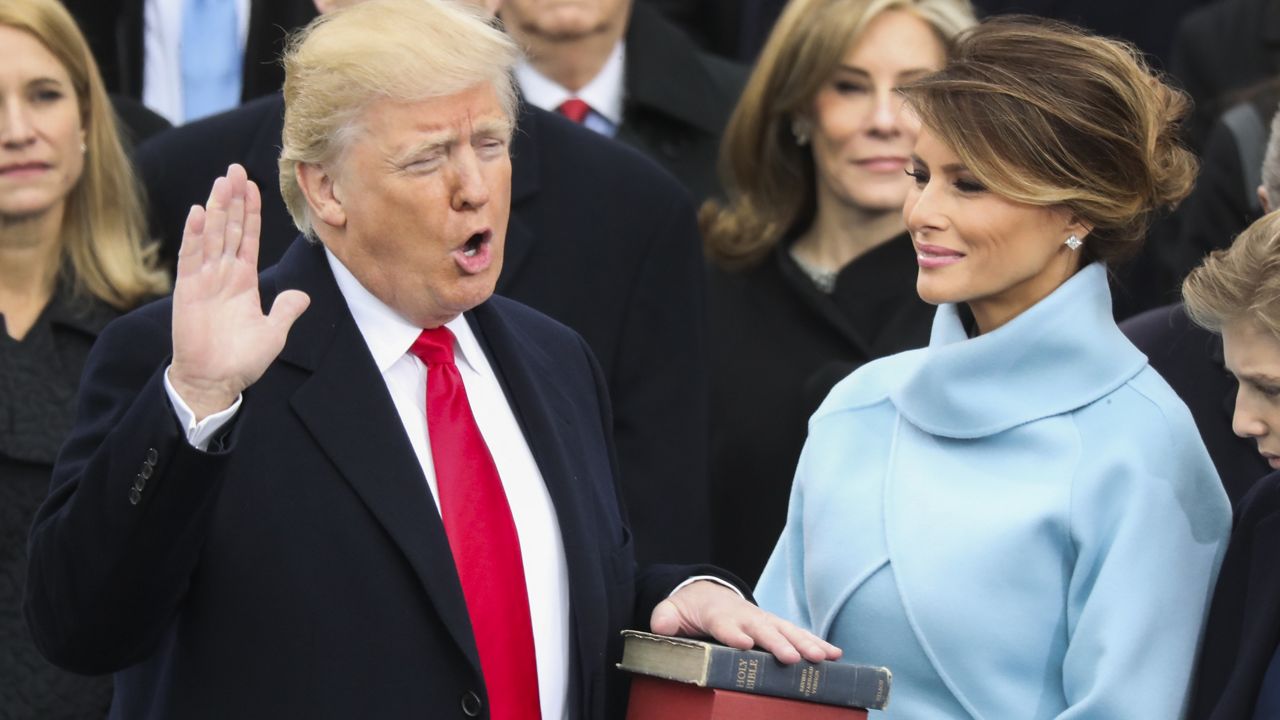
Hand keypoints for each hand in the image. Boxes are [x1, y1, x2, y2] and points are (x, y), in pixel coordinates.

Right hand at [170, 164, 309, 419]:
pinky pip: (192, 258)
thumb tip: (302, 296)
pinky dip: (194, 235)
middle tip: (236, 168)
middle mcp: (223, 274)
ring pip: (212, 236)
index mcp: (243, 280)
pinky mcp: (188, 291)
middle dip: (233, 199)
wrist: (214, 381)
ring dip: (217, 208)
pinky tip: (198, 212)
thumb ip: (286, 311)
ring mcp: (205, 280)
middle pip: (229, 228)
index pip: (248, 238)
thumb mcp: (273, 333)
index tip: (252, 186)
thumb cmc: (241, 360)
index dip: (250, 212)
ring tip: (222, 180)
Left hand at [650, 580, 841, 663]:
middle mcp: (745, 616)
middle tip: (791, 658)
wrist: (707, 594)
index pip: (725, 624)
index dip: (733, 633)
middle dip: (777, 643)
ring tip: (823, 658)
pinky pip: (798, 634)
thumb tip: (660, 626)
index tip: (744, 644)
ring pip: (787, 631)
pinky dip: (816, 643)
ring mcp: (763, 621)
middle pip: (763, 629)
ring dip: (805, 644)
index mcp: (718, 614)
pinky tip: (835, 655)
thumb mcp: (671, 610)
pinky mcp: (776, 627)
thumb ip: (665, 617)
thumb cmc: (690, 608)